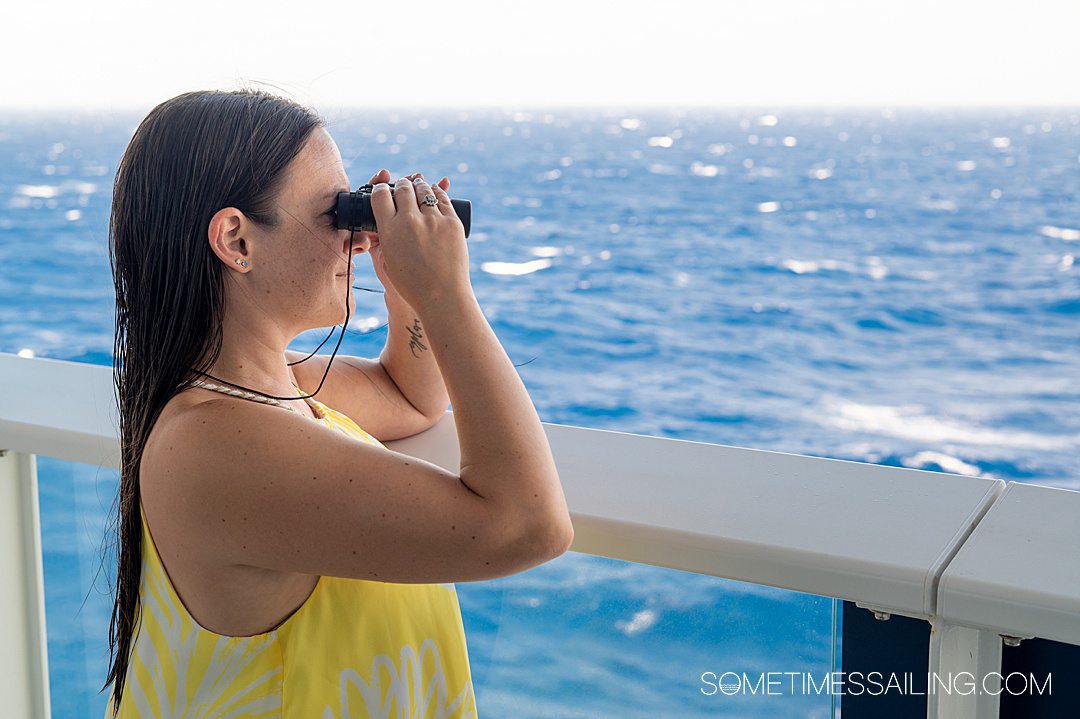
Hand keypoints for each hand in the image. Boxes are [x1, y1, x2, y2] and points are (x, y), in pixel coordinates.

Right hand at [365, 171, 451, 304]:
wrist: (442, 297)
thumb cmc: (412, 284)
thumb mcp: (388, 260)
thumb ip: (384, 236)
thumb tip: (387, 216)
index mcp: (389, 231)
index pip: (380, 195)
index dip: (380, 189)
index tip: (383, 190)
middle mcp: (409, 221)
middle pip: (402, 188)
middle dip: (400, 185)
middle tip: (402, 186)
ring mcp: (433, 221)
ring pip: (423, 189)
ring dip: (418, 185)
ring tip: (417, 186)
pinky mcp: (452, 223)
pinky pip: (442, 198)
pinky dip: (436, 192)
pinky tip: (434, 192)